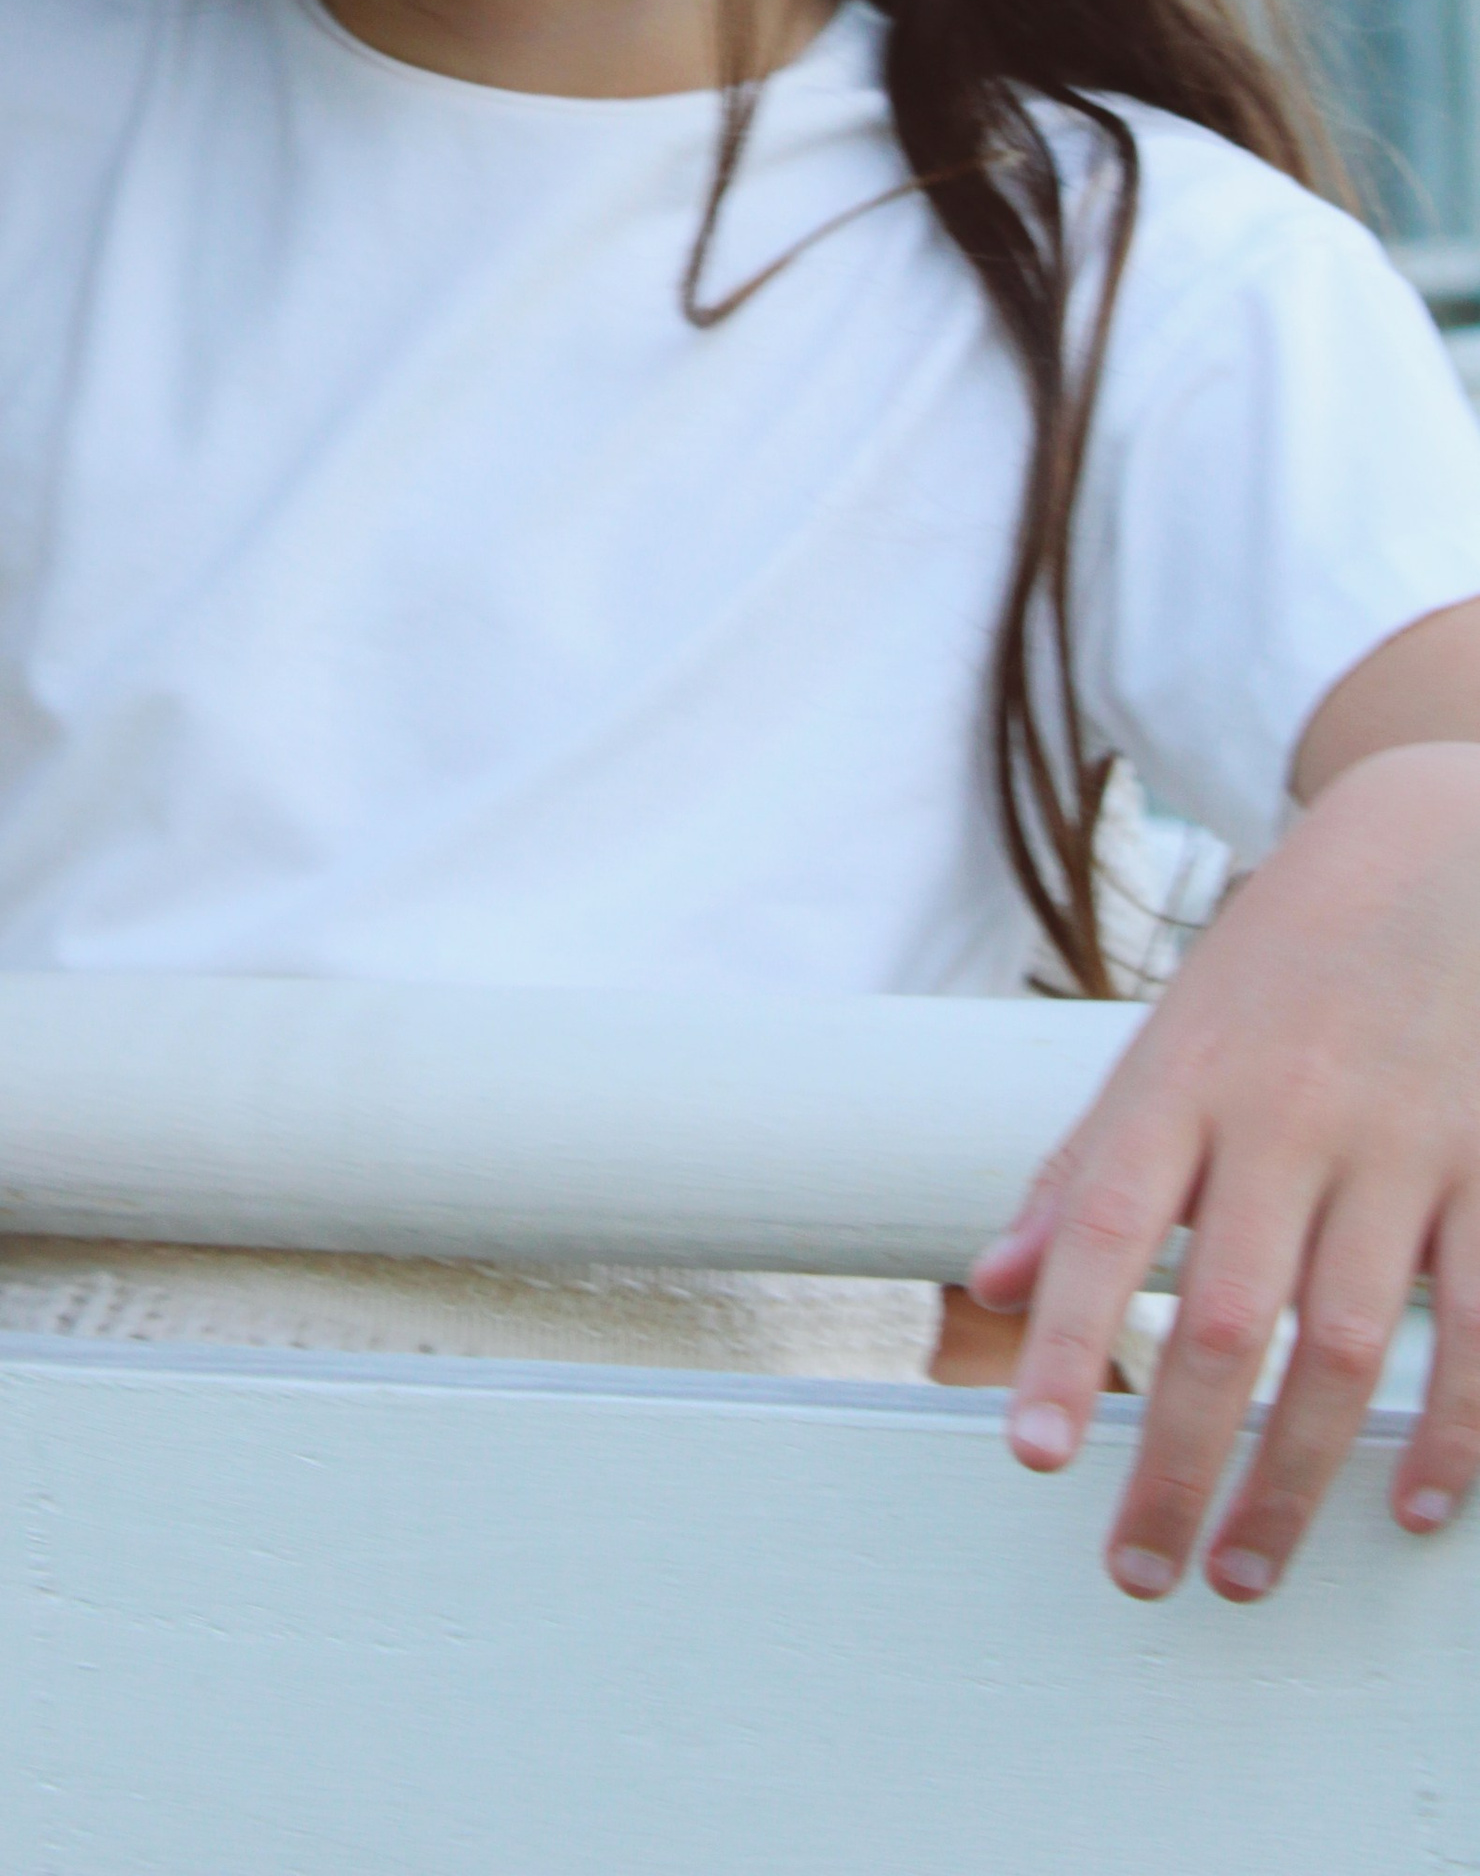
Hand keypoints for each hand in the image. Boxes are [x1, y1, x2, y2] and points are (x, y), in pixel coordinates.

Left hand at [969, 739, 1479, 1601]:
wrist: (1429, 851)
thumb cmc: (1277, 964)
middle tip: (1145, 1569)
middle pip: (1222, 1319)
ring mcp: (1397, 1144)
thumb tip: (990, 1282)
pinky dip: (1451, 1426)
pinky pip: (1475, 1319)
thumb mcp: (1159, 1043)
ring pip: (1343, 1344)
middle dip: (1178, 1461)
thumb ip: (1080, 1170)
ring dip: (1298, 1477)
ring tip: (1251, 1570)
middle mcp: (1283, 1116)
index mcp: (1182, 1080)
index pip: (1103, 1225)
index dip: (1065, 1344)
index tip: (1034, 1454)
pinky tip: (1414, 1506)